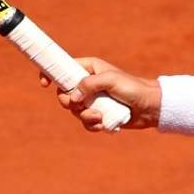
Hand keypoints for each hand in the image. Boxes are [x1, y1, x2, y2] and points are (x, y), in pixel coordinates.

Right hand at [41, 57, 155, 131]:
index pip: (63, 68)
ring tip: (99, 116)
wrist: (149, 107)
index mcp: (88, 68)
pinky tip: (102, 123)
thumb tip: (73, 98)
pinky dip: (91, 125)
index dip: (50, 73)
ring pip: (74, 110)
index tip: (44, 83)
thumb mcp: (110, 80)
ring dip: (84, 116)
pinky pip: (85, 122)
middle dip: (69, 103)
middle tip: (80, 104)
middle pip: (64, 94)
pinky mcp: (98, 114)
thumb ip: (89, 84)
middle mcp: (87, 83)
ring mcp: (92, 100)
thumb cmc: (132, 88)